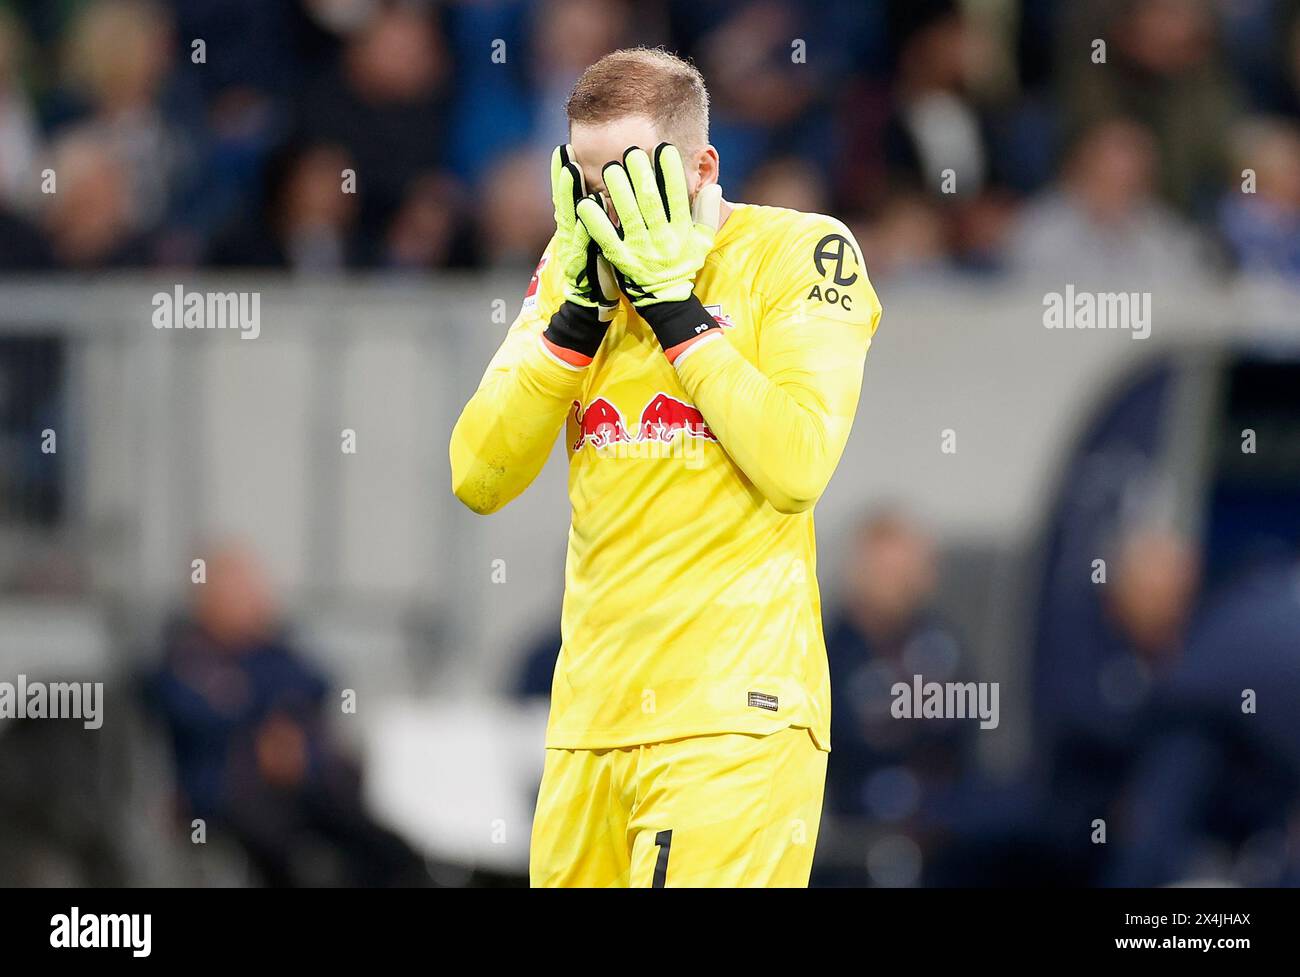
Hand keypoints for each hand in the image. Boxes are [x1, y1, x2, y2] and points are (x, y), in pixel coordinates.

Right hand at [551, 144, 618, 315]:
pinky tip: (585, 208)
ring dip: (569, 192)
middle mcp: (571, 234)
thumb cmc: (599, 271)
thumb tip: (609, 193)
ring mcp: (573, 249)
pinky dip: (583, 224)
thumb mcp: (601, 241)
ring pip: (570, 216)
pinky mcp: (580, 264)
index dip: (566, 173)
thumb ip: (603, 219)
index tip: (567, 148)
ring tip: (571, 169)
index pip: (571, 195)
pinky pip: (584, 241)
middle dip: (562, 175)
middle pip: (565, 199)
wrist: (592, 306)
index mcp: (578, 226)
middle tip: (564, 150)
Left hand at [576, 143, 720, 306]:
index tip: (664, 149)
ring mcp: (640, 251)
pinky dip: (596, 221)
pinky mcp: (622, 261)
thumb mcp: (702, 242)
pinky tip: (586, 203)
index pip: (677, 197)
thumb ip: (708, 214)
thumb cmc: (684, 265)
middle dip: (641, 175)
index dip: (671, 173)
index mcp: (681, 232)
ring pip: (629, 216)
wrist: (667, 299)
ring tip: (611, 168)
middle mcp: (661, 240)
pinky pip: (607, 238)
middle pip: (650, 203)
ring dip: (619, 192)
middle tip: (631, 152)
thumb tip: (714, 186)